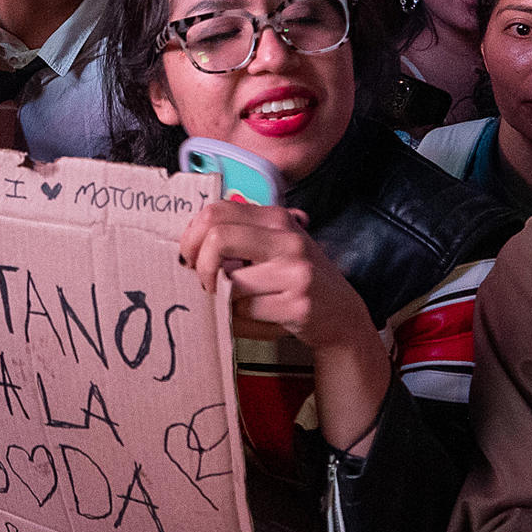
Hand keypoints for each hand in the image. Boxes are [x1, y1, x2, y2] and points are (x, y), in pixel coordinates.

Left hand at [179, 199, 376, 353]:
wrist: (342, 315)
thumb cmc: (296, 280)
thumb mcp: (273, 246)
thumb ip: (239, 237)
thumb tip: (189, 243)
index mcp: (276, 219)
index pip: (217, 211)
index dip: (191, 236)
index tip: (189, 257)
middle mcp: (288, 239)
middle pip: (218, 238)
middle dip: (200, 266)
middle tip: (203, 283)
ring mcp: (296, 271)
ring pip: (230, 282)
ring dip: (223, 300)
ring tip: (235, 304)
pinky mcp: (298, 304)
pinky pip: (245, 311)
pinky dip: (237, 320)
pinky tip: (252, 319)